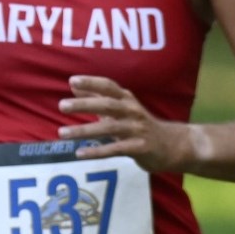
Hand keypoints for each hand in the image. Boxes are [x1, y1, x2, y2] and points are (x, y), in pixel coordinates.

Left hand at [57, 75, 191, 172]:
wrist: (173, 145)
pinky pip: (115, 149)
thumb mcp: (121, 108)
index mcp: (127, 100)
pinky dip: (97, 151)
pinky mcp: (140, 148)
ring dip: (84, 131)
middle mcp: (132, 111)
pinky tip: (80, 153)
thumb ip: (98, 97)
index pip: (109, 86)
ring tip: (62, 133)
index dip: (92, 82)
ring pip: (109, 128)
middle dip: (84, 104)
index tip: (72, 80)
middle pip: (108, 105)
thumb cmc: (139, 124)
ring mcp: (137, 130)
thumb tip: (74, 85)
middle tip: (62, 106)